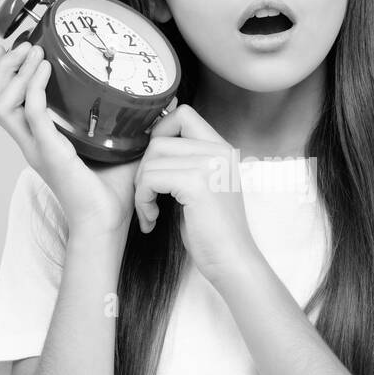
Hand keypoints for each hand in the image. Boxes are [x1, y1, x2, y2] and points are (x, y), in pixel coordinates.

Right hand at [0, 42, 165, 237]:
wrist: (109, 224)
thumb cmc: (114, 194)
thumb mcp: (121, 148)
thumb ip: (132, 123)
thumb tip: (164, 99)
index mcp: (42, 141)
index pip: (6, 103)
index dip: (4, 74)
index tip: (17, 48)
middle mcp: (32, 143)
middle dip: (2, 67)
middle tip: (23, 46)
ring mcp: (37, 148)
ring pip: (0, 104)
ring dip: (12, 73)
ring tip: (32, 53)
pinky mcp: (50, 152)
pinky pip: (31, 113)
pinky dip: (34, 87)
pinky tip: (46, 70)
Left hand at [133, 104, 261, 285]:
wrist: (232, 261)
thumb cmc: (213, 231)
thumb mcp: (204, 186)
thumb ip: (187, 161)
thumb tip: (152, 142)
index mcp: (222, 148)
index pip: (183, 114)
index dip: (159, 134)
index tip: (155, 165)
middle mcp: (219, 150)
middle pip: (160, 138)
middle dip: (144, 169)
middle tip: (148, 197)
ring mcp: (209, 165)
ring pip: (151, 159)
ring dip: (140, 188)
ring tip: (150, 212)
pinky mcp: (197, 183)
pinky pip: (150, 178)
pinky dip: (143, 200)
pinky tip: (153, 219)